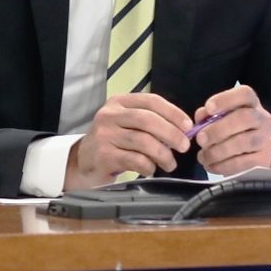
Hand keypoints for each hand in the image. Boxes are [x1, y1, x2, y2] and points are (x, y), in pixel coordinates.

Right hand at [65, 92, 192, 189]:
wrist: (83, 161)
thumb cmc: (112, 142)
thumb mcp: (126, 124)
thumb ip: (150, 122)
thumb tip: (183, 130)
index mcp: (119, 102)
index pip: (151, 101)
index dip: (173, 112)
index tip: (188, 126)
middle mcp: (109, 115)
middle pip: (148, 120)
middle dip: (171, 133)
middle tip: (183, 146)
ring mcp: (105, 135)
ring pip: (143, 141)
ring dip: (163, 154)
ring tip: (170, 164)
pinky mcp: (104, 155)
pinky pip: (135, 160)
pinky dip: (148, 166)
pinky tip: (151, 169)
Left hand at [191, 85, 270, 177]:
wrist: (255, 151)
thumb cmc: (234, 129)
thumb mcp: (223, 117)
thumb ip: (210, 114)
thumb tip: (201, 116)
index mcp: (251, 103)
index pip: (244, 94)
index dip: (226, 99)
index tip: (209, 108)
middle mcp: (262, 118)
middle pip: (245, 118)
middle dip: (219, 129)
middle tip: (200, 139)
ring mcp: (265, 139)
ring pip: (243, 142)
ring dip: (218, 151)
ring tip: (203, 156)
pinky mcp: (263, 159)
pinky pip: (242, 163)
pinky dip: (223, 165)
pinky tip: (211, 165)